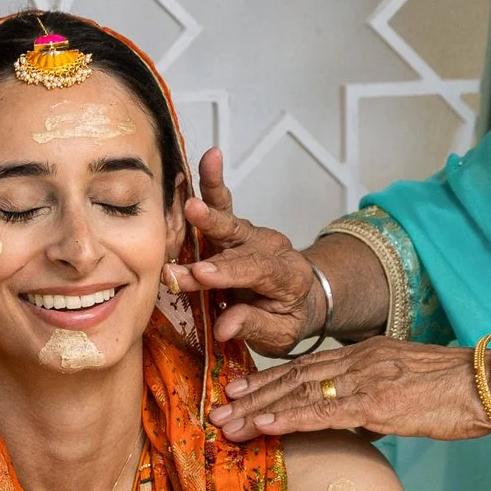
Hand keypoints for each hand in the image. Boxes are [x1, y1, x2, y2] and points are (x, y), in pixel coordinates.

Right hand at [167, 148, 322, 353]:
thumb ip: (253, 326)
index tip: (198, 275)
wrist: (301, 298)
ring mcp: (253, 235)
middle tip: (189, 229)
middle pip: (239, 243)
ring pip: (229, 218)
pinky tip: (210, 157)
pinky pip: (224, 203)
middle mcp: (272, 248)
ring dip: (209, 205)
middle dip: (210, 239)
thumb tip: (223, 328)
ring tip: (192, 196)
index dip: (226, 273)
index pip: (255, 272)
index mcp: (287, 276)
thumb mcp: (280, 333)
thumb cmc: (287, 317)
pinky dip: (214, 182)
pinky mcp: (236, 228)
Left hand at [211, 338, 490, 440]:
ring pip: (298, 394)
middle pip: (292, 377)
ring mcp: (365, 381)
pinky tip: (262, 426)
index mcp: (366, 353)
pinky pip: (322, 412)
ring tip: (226, 423)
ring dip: (258, 411)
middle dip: (251, 395)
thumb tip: (362, 419)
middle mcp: (359, 361)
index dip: (269, 378)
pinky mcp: (376, 404)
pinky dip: (288, 419)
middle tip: (217, 409)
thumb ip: (379, 397)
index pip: (306, 365)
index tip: (239, 389)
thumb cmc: (459, 390)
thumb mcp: (410, 384)